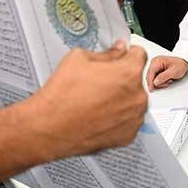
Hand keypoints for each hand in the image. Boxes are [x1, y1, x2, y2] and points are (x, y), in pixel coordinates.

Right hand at [32, 40, 147, 157]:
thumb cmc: (61, 95)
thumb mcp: (79, 58)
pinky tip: (98, 116)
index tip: (119, 58)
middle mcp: (137, 97)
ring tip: (96, 102)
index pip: (139, 54)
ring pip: (133, 102)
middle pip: (136, 80)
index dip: (126, 54)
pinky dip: (117, 118)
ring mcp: (134, 119)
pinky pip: (128, 121)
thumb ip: (107, 53)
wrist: (48, 128)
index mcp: (129, 73)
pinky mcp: (127, 137)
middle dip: (122, 78)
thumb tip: (117, 51)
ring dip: (121, 99)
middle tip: (100, 82)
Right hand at [145, 55, 187, 90]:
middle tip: (166, 84)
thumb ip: (163, 77)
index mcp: (157, 61)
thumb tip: (155, 82)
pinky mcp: (156, 70)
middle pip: (149, 76)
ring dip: (159, 82)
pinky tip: (166, 80)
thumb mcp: (173, 72)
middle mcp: (154, 63)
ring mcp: (155, 66)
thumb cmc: (180, 65)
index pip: (150, 73)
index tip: (151, 89)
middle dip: (157, 83)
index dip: (150, 82)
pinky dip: (160, 82)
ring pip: (152, 79)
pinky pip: (155, 79)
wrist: (184, 64)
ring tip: (168, 80)